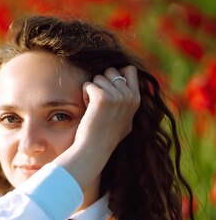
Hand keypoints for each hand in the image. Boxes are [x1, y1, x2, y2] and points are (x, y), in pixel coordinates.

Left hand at [56, 65, 140, 191]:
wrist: (94, 149)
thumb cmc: (106, 137)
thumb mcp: (126, 120)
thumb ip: (129, 105)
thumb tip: (130, 90)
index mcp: (137, 99)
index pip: (130, 70)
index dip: (116, 74)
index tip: (108, 88)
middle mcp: (129, 95)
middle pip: (112, 71)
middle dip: (102, 82)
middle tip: (99, 101)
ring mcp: (116, 95)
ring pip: (98, 77)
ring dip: (92, 90)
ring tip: (93, 108)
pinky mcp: (102, 97)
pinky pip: (88, 84)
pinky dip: (84, 95)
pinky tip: (88, 109)